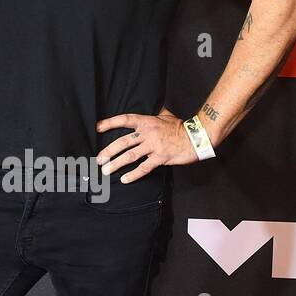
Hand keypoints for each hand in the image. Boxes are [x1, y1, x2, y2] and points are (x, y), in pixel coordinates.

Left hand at [95, 107, 209, 181]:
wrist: (197, 136)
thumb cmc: (181, 127)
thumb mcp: (165, 116)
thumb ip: (152, 118)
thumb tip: (143, 118)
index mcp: (147, 121)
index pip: (125, 120)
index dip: (110, 123)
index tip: (98, 127)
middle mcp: (148, 133)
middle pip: (123, 142)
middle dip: (109, 151)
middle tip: (99, 159)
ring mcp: (154, 146)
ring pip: (130, 156)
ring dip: (116, 163)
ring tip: (106, 170)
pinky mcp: (161, 157)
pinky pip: (144, 167)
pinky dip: (133, 174)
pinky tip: (124, 179)